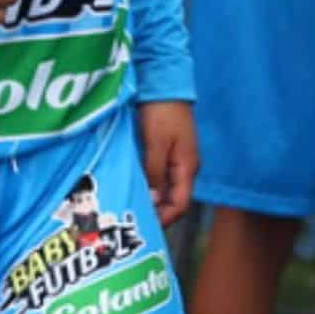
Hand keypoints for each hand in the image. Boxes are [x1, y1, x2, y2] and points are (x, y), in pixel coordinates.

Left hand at [137, 100, 198, 227]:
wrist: (165, 84)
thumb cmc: (162, 114)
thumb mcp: (155, 144)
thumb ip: (154, 173)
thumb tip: (152, 202)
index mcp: (187, 167)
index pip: (180, 205)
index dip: (164, 220)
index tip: (142, 229)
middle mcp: (185, 167)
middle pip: (173, 200)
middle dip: (154, 214)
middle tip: (127, 222)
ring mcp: (177, 159)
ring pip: (164, 189)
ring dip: (149, 200)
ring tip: (127, 206)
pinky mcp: (167, 152)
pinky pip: (158, 177)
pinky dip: (147, 186)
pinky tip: (130, 187)